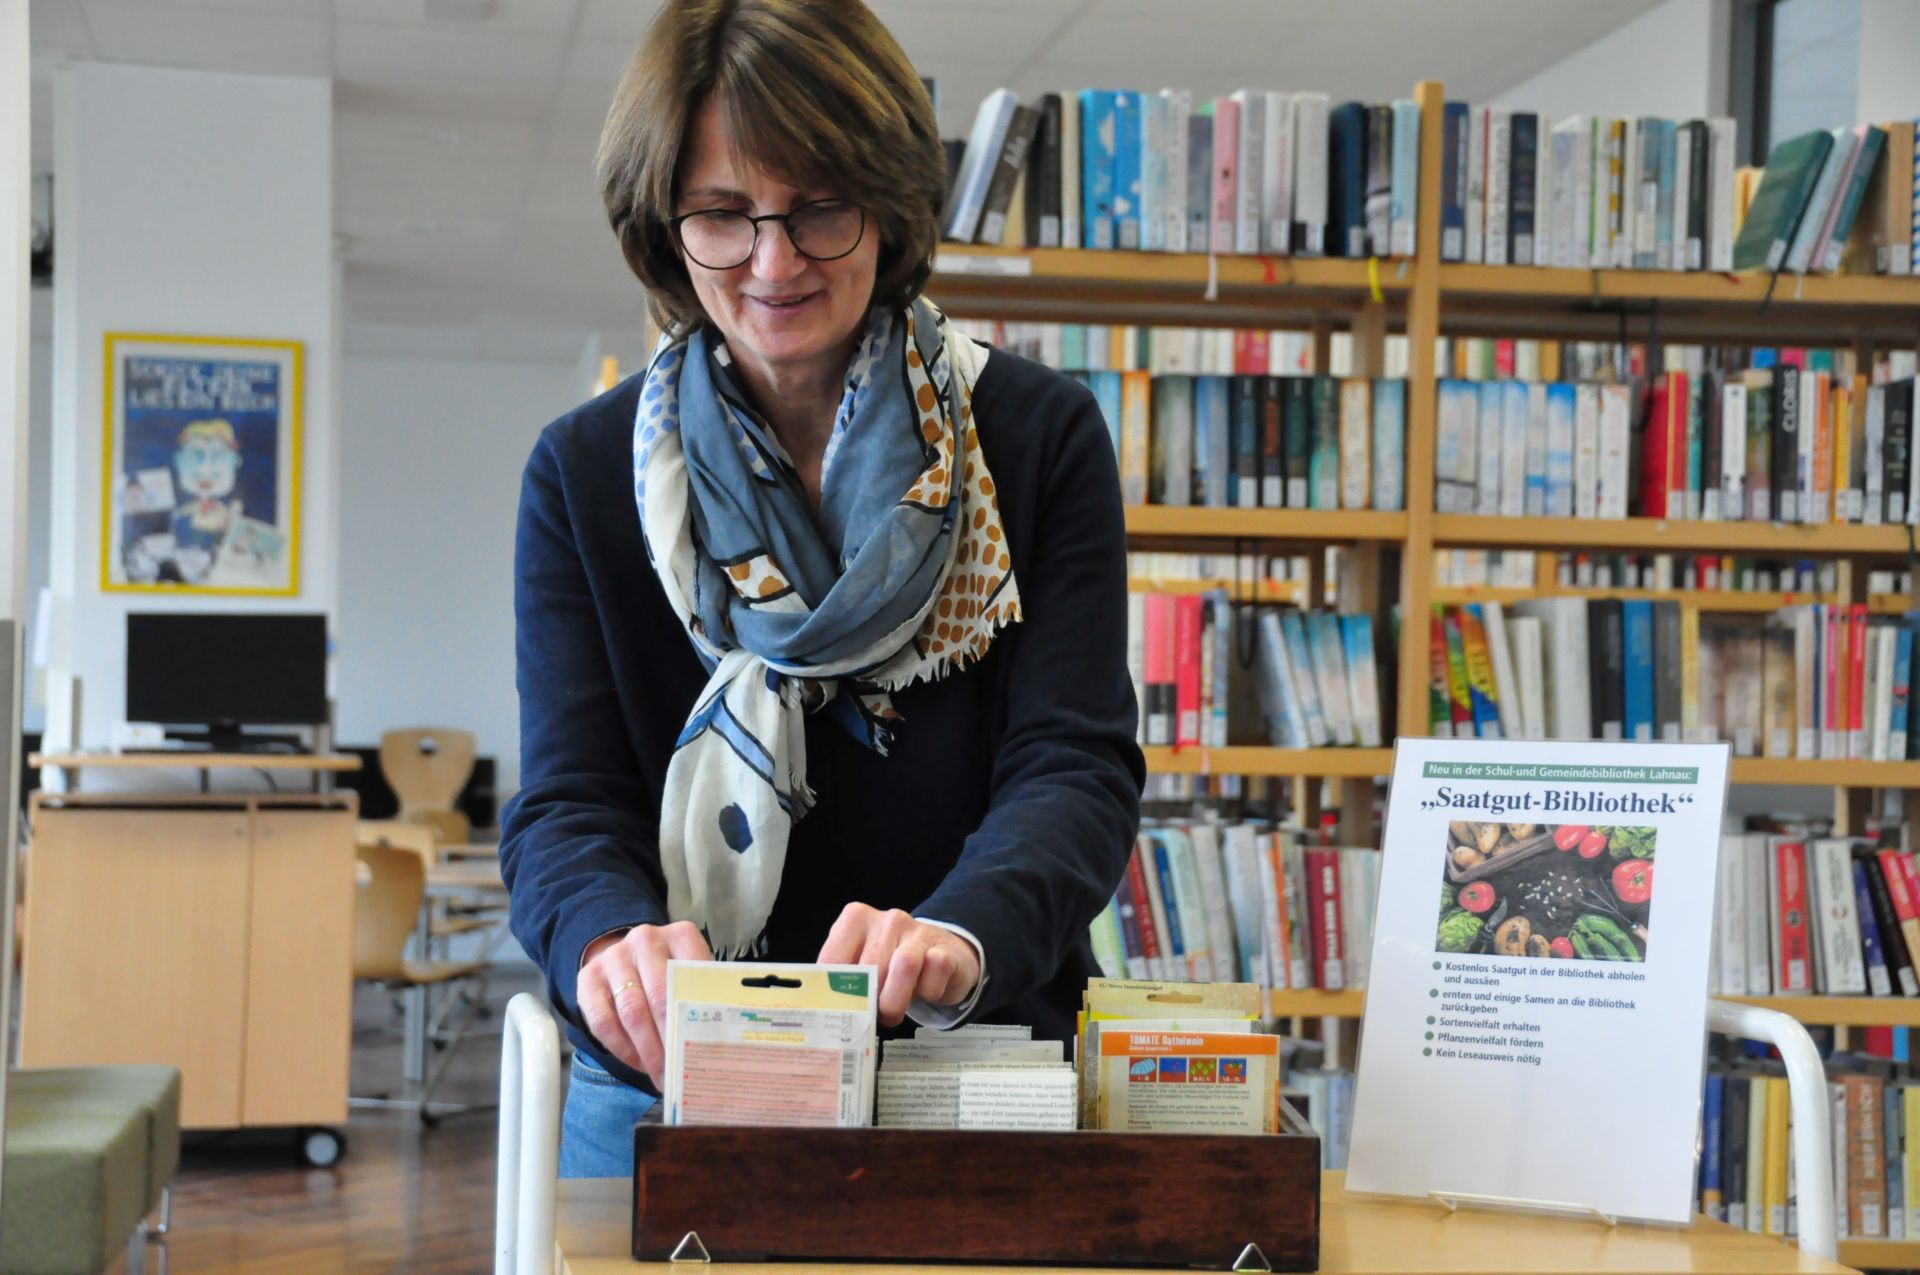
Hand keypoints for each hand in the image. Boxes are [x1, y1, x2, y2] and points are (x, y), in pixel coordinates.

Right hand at [576, 921, 712, 1087]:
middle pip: (660, 997)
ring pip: (630, 1011)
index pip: (693, 978)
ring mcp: (614, 956)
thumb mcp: (693, 977)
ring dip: (647, 1050)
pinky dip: (621, 1048)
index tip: (704, 1050)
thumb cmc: (670, 975)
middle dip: (671, 1041)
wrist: (626, 957)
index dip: (697, 1016)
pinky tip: (637, 1063)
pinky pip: (602, 1021)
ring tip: (661, 1075)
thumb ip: (705, 998)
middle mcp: (646, 940)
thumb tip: (722, 1041)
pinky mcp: (588, 977)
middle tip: (681, 1072)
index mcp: (680, 936)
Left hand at [816, 903, 980, 1027]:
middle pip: (869, 969)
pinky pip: (933, 976)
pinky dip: (927, 993)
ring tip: (892, 1012)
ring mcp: (917, 931)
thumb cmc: (893, 964)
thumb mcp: (863, 964)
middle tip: (871, 1015)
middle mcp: (886, 919)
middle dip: (868, 1002)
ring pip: (903, 968)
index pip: (832, 960)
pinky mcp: (945, 948)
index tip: (840, 1011)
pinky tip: (925, 991)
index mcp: (855, 919)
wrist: (942, 952)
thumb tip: (827, 1011)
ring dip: (895, 1001)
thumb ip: (843, 979)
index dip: (834, 993)